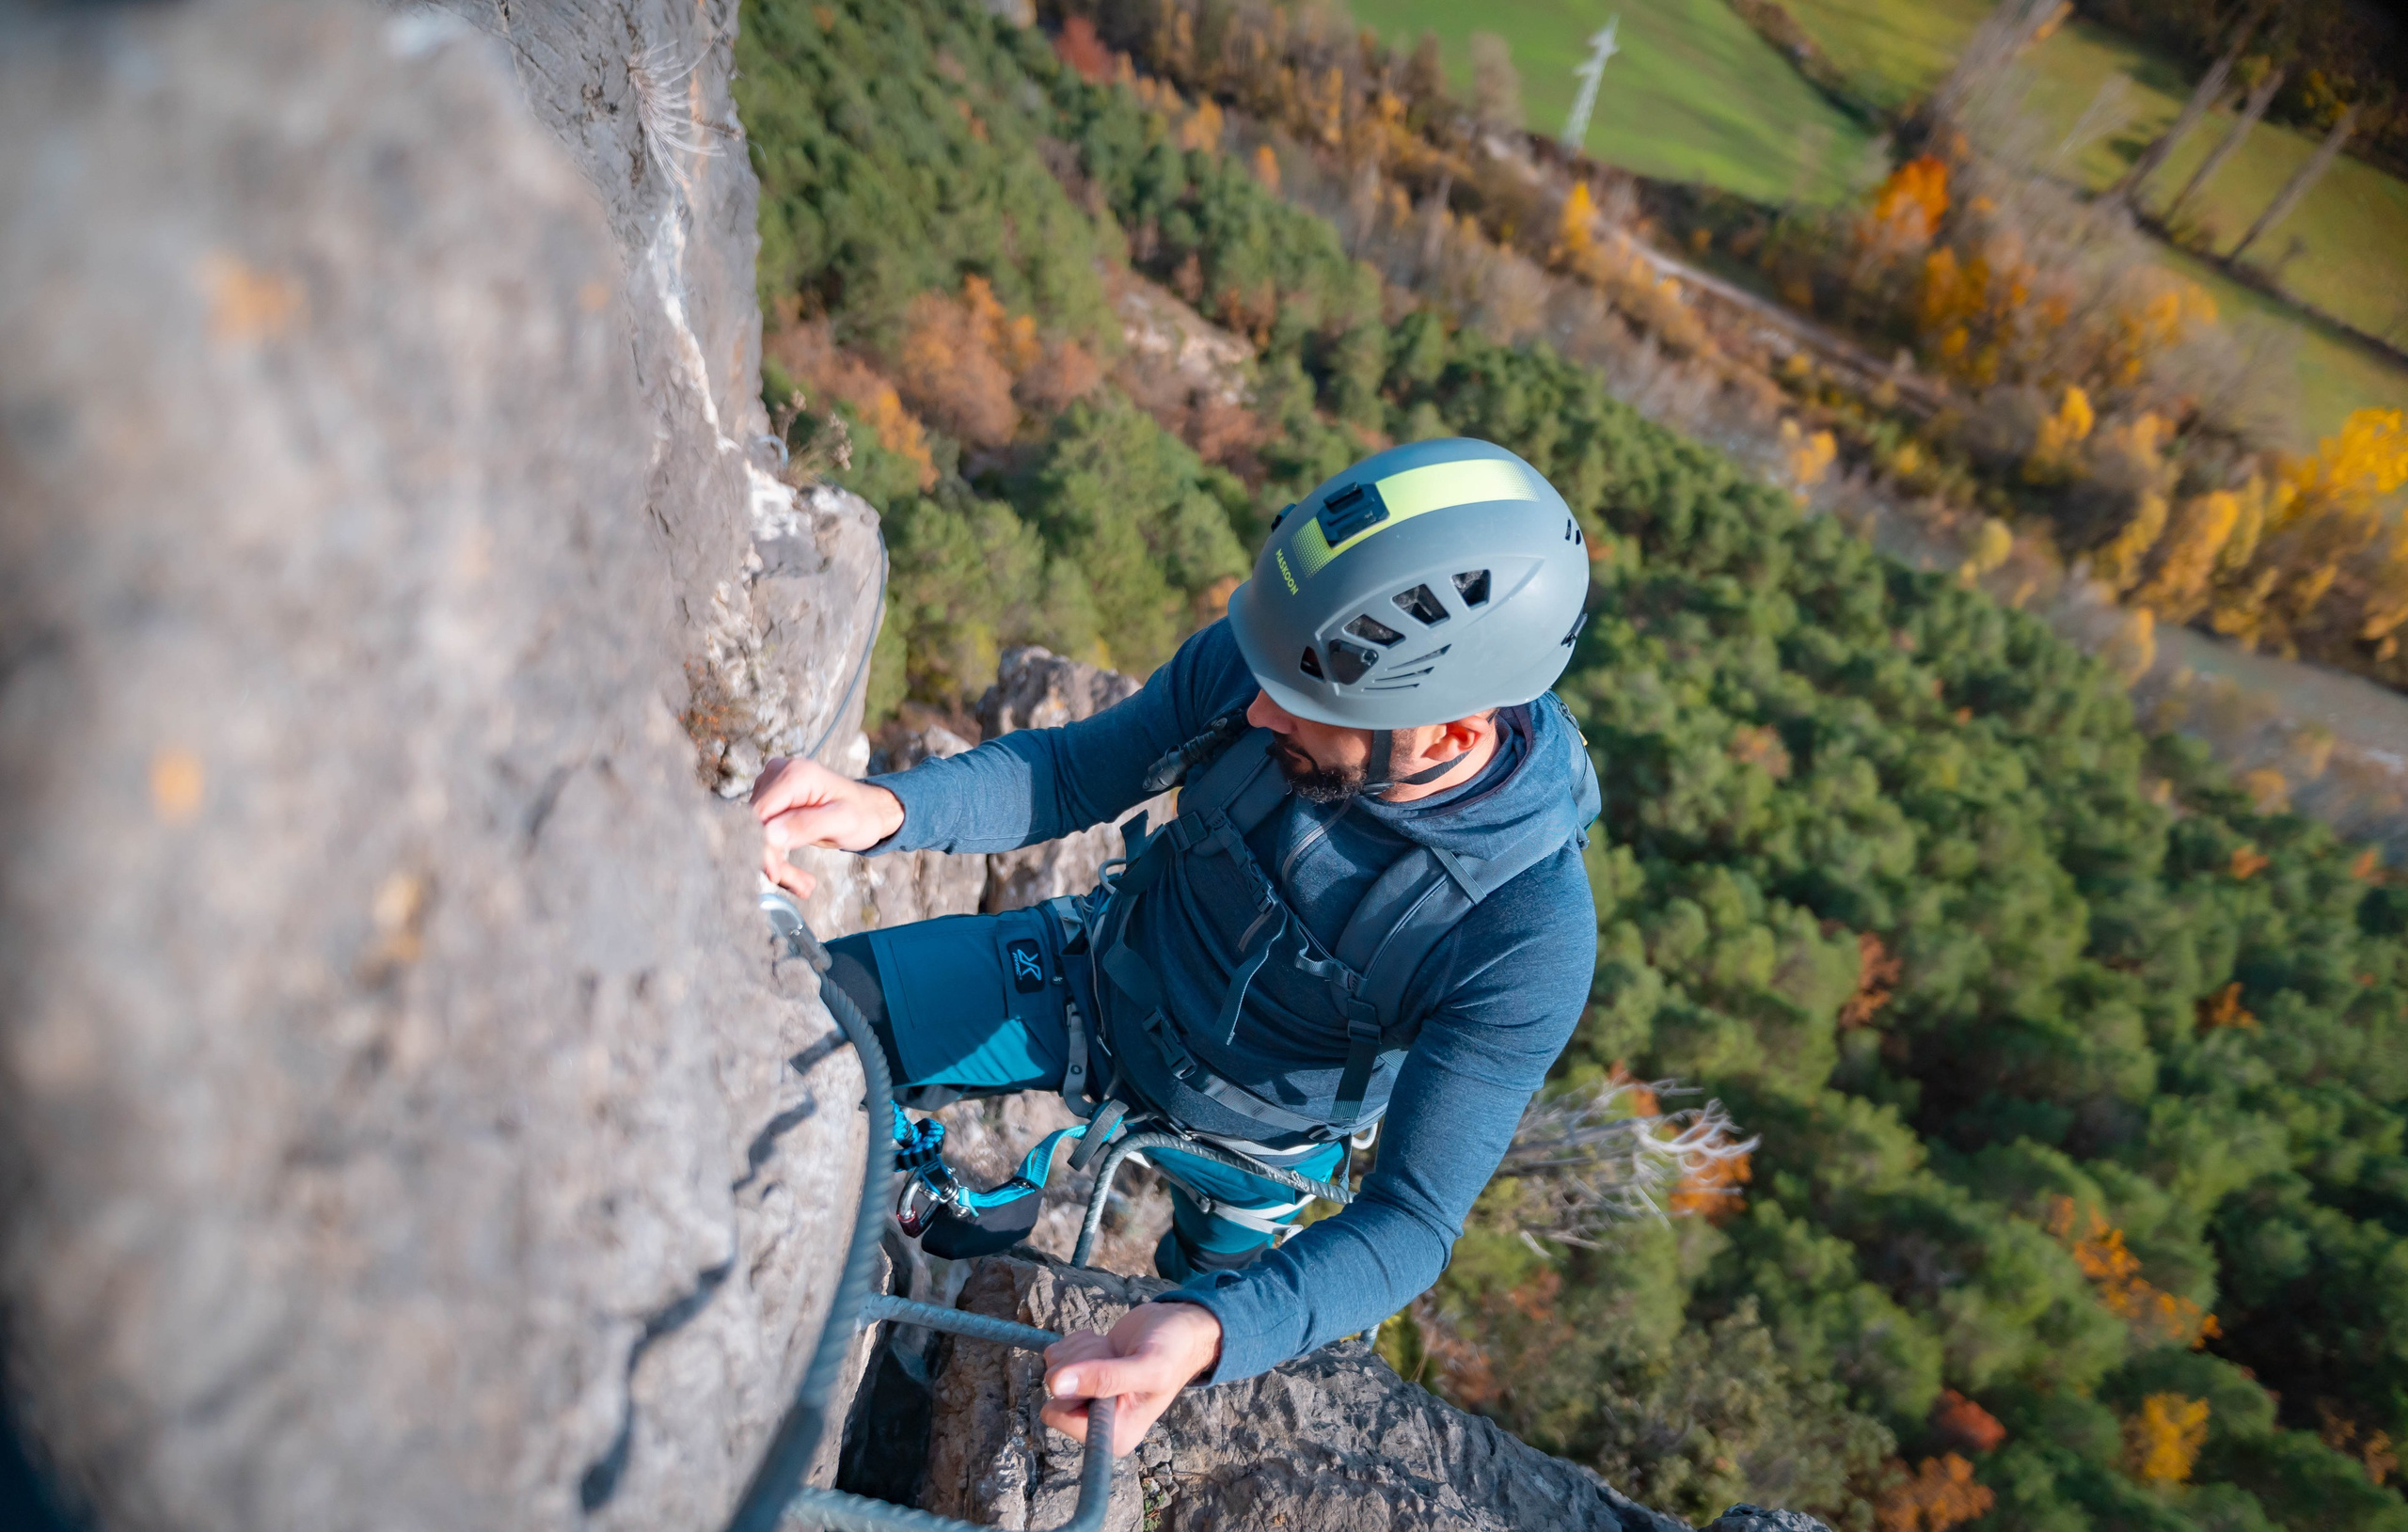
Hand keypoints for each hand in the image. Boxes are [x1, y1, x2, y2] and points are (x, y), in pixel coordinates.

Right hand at [749, 756, 904, 898]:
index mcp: (795, 775)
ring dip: (776, 863)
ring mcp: (772, 787)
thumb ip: (807, 825)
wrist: (870, 811)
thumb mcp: (843, 821)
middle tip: (799, 886)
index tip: (777, 874)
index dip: (763, 847)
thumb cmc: (863, 814)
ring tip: (802, 883)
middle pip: (755, 826)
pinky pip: (762, 835)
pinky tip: (796, 877)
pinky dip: (777, 858)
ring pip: (756, 834)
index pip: (758, 815)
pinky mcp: (771, 801)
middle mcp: (777, 775)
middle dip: (773, 860)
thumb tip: (769, 835)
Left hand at [1040, 1301, 1221, 1455]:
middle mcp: (1094, 1420)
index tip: (1108, 1373)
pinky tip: (1107, 1345)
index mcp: (1112, 1434)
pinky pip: (1056, 1353)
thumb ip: (1106, 1378)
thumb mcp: (1148, 1367)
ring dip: (1084, 1350)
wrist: (1177, 1328)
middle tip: (1116, 1358)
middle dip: (1083, 1363)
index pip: (1058, 1416)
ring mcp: (1085, 1396)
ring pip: (1054, 1367)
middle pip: (1053, 1388)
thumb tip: (1057, 1385)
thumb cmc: (1172, 1351)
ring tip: (1115, 1352)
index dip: (1077, 1388)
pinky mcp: (1079, 1371)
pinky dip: (1080, 1341)